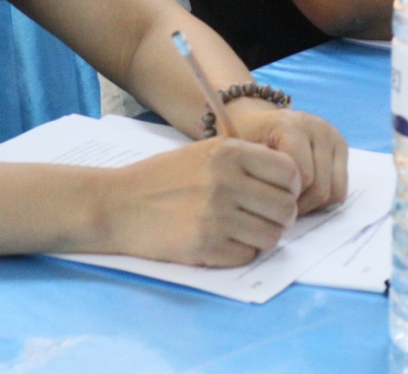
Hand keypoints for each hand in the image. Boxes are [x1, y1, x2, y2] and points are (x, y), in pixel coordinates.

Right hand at [100, 137, 301, 266]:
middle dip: (280, 218)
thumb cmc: (161, 178)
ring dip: (262, 238)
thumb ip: (244, 161)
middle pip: (286, 208)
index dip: (290, 187)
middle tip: (263, 219)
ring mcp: (216, 215)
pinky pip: (246, 255)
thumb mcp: (204, 151)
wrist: (116, 203)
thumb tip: (289, 184)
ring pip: (271, 236)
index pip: (290, 172)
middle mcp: (226, 181)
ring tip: (243, 231)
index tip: (278, 194)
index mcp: (229, 152)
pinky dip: (239, 253)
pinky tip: (221, 242)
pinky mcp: (204, 245)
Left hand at [221, 102, 349, 213]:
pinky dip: (324, 200)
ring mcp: (332, 135)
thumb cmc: (246, 141)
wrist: (257, 121)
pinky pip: (340, 189)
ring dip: (313, 205)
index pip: (301, 176)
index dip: (286, 198)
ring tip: (290, 204)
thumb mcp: (241, 156)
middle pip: (319, 187)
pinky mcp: (341, 146)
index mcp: (290, 125)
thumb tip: (271, 211)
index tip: (268, 203)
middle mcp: (317, 126)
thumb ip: (255, 176)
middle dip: (299, 206)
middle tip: (278, 211)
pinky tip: (303, 196)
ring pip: (333, 191)